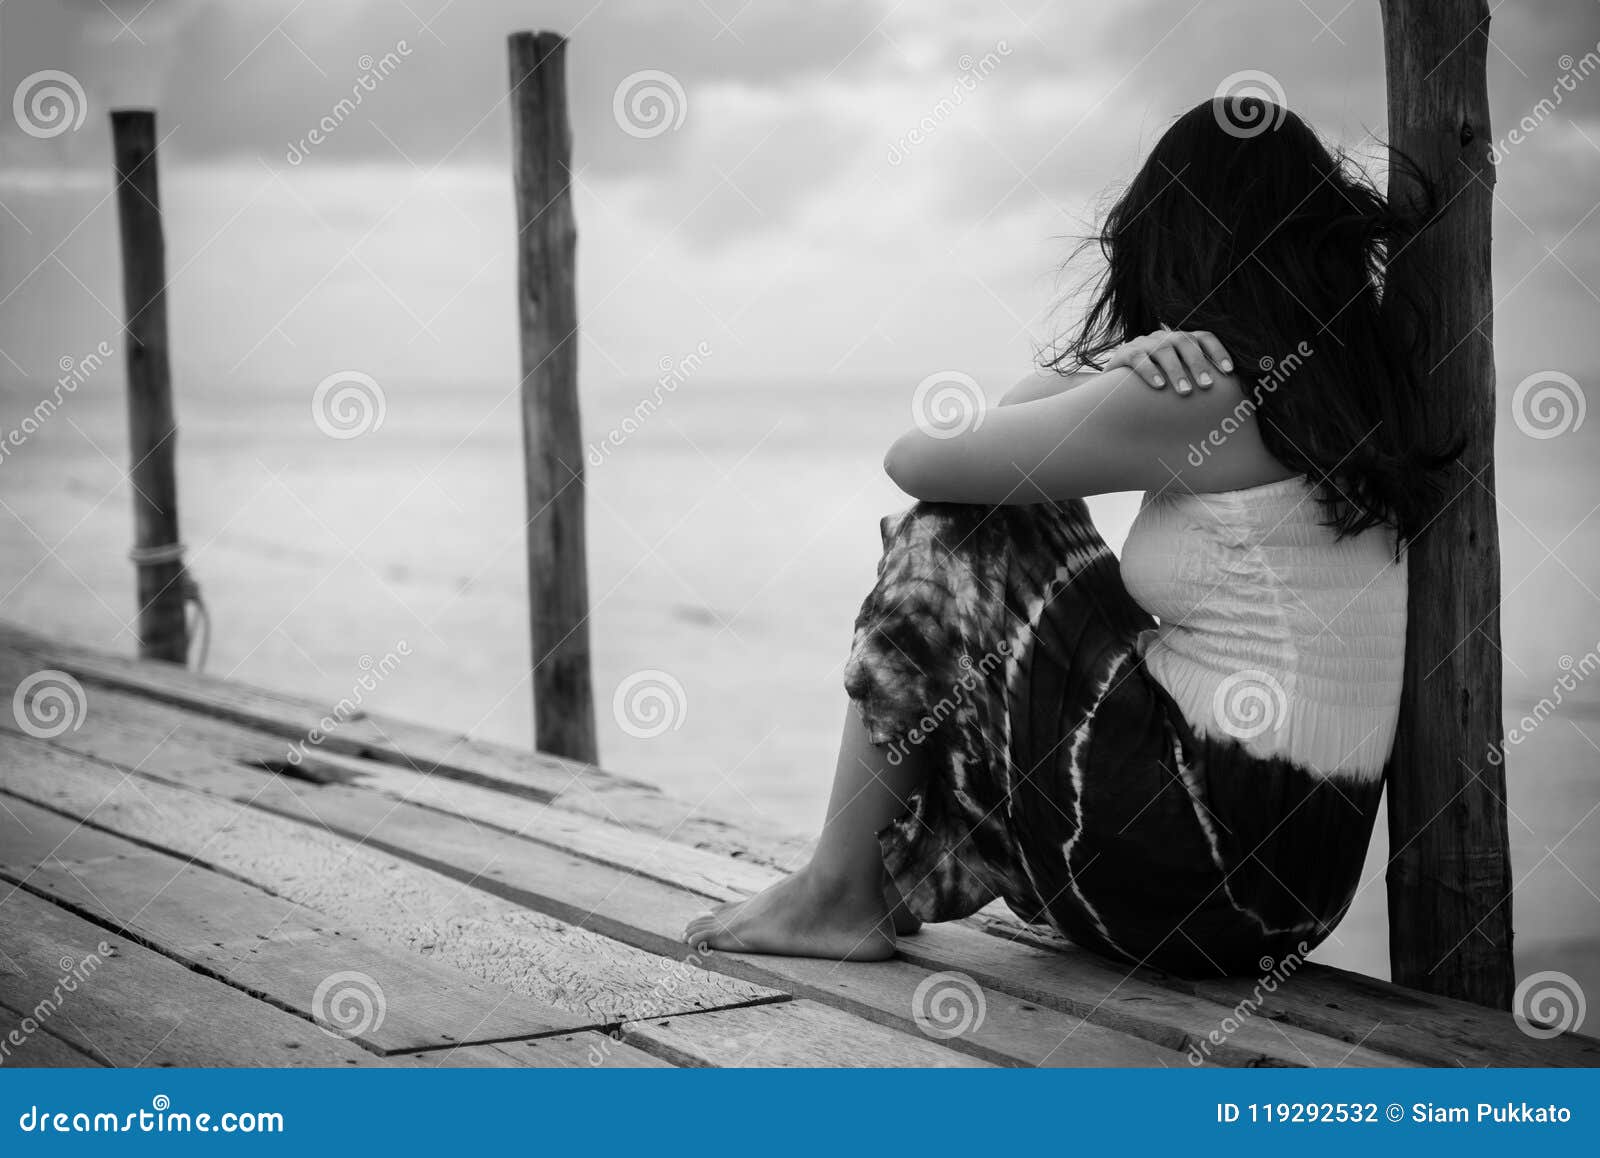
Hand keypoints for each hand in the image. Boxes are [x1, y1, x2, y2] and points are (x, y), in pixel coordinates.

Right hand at [1104, 328, 1233, 395]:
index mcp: (1179, 340)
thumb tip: (1224, 398)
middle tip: (1207, 386)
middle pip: (1184, 342)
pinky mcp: (1124, 354)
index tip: (1228, 371)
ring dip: (1177, 370)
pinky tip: (1159, 386)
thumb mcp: (1175, 377)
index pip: (1203, 337)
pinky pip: (1138, 359)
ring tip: (1186, 391)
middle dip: (1198, 363)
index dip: (1218, 351)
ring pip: (1163, 350)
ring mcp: (1143, 344)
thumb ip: (1194, 379)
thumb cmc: (1152, 385)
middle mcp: (1163, 337)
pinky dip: (1150, 372)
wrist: (1113, 384)